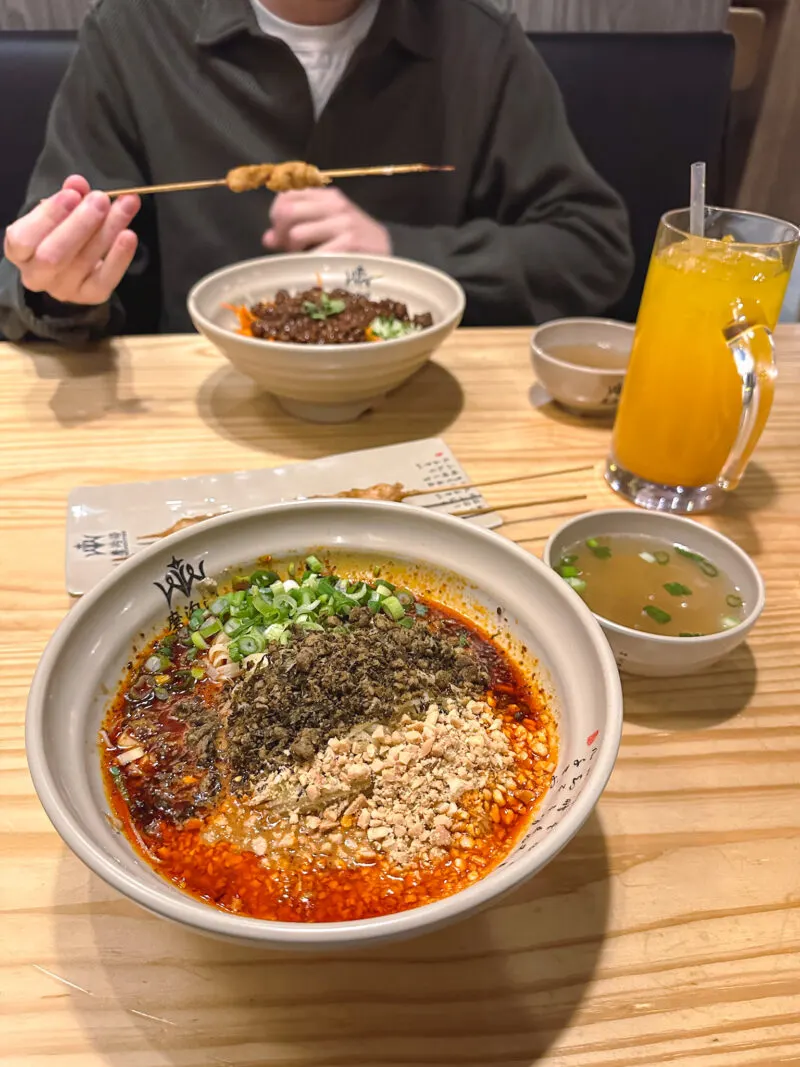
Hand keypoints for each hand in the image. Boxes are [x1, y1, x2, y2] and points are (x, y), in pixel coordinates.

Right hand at [3, 175, 140, 305]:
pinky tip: (129, 235)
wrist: (71, 267)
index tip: (73, 194)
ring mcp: (63, 289)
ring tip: (125, 206)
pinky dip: (119, 257)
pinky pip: (105, 279)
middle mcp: (36, 275)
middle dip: (80, 224)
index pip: (24, 238)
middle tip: (101, 199)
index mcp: (19, 252)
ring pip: (84, 262)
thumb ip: (66, 197)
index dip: (49, 215)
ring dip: (107, 230)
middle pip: (54, 255)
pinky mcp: (90, 296)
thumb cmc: (59, 233)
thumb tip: (78, 184)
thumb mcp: (57, 213)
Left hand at [263, 188, 390, 254]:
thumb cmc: (354, 247)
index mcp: (327, 196)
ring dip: (296, 253)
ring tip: (308, 260)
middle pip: (287, 211)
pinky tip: (320, 268)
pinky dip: (311, 264)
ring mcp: (344, 222)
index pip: (286, 196)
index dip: (276, 218)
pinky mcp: (351, 242)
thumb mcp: (326, 231)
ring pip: (297, 233)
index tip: (281, 237)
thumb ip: (296, 230)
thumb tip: (267, 239)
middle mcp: (335, 204)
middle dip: (283, 235)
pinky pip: (315, 253)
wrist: (389, 260)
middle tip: (293, 251)